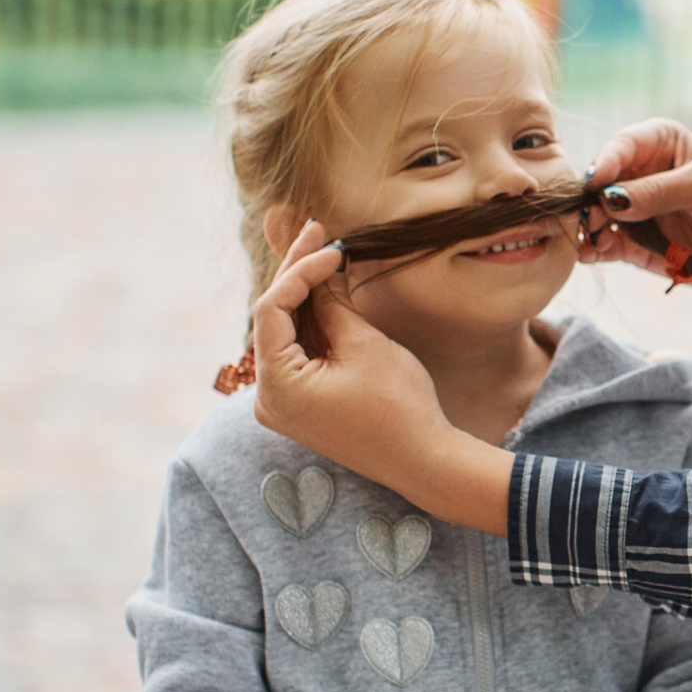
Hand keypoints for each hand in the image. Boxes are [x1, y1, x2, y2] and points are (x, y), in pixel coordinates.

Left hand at [250, 221, 511, 532]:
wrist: (424, 461)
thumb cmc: (399, 407)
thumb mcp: (364, 345)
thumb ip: (332, 305)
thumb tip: (320, 270)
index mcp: (276, 386)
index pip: (271, 310)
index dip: (298, 271)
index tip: (331, 250)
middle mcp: (268, 398)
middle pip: (274, 320)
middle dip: (298, 274)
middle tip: (316, 230)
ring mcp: (283, 404)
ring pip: (286, 334)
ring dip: (305, 295)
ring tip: (321, 251)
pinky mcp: (301, 405)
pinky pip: (298, 354)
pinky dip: (312, 323)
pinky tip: (324, 289)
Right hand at [583, 120, 691, 287]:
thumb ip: (660, 190)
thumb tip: (611, 197)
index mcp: (660, 143)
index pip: (621, 146)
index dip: (605, 162)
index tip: (597, 182)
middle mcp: (641, 174)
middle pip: (599, 183)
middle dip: (589, 201)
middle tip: (587, 220)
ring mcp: (636, 211)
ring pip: (596, 216)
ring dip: (587, 228)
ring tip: (588, 241)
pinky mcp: (637, 244)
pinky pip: (606, 245)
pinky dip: (594, 250)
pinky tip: (590, 255)